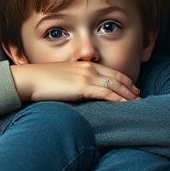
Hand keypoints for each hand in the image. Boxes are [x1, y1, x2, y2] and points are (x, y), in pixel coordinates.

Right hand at [9, 61, 139, 102]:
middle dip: (130, 88)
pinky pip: (106, 93)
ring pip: (115, 85)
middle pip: (117, 78)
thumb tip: (83, 93)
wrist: (29, 79)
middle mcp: (89, 68)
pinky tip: (125, 105)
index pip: (111, 72)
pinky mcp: (82, 87)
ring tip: (137, 104)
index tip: (132, 88)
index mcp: (85, 65)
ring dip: (128, 95)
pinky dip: (118, 99)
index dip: (124, 81)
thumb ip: (77, 82)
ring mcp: (86, 76)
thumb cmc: (43, 81)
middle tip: (140, 97)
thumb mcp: (64, 79)